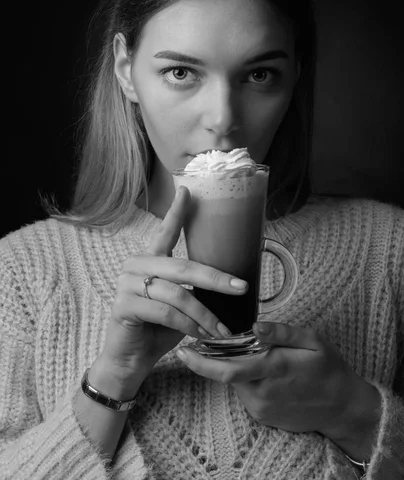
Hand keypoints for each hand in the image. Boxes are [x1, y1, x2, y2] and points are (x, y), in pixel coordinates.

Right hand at [99, 186, 247, 384]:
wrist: (129, 361)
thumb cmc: (158, 330)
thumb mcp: (180, 305)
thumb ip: (193, 289)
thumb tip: (231, 283)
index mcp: (150, 260)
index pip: (165, 231)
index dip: (177, 212)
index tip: (188, 190)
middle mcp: (135, 265)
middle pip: (183, 267)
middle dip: (216, 279)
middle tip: (242, 288)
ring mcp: (126, 284)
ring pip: (178, 294)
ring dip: (206, 314)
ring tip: (223, 330)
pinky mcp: (123, 305)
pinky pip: (166, 313)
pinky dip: (189, 326)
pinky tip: (201, 335)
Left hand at [175, 321, 380, 448]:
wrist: (342, 407)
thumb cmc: (329, 368)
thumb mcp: (313, 341)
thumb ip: (282, 333)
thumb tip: (255, 326)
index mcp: (273, 369)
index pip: (227, 368)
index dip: (201, 361)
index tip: (183, 350)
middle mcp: (262, 393)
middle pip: (225, 374)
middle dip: (211, 359)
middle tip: (200, 343)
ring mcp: (261, 408)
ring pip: (234, 382)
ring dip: (233, 366)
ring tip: (248, 352)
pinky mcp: (262, 417)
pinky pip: (245, 392)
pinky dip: (245, 378)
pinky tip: (260, 369)